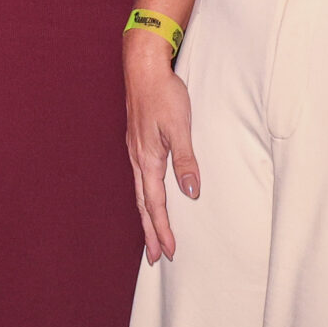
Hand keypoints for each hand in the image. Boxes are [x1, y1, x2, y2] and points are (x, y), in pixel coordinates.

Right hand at [124, 37, 197, 262]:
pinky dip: (146, 197)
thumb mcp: (180, 127)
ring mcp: (136, 151)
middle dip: (150, 232)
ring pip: (141, 193)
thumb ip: (186, 161)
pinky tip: (150, 197)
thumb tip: (191, 193)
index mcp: (147, 160)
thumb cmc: (163, 95)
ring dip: (147, 217)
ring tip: (152, 235)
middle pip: (143, 204)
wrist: (143, 68)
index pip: (155, 204)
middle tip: (155, 258)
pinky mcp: (139, 142)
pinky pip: (141, 179)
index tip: (169, 252)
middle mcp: (138, 159)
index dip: (162, 230)